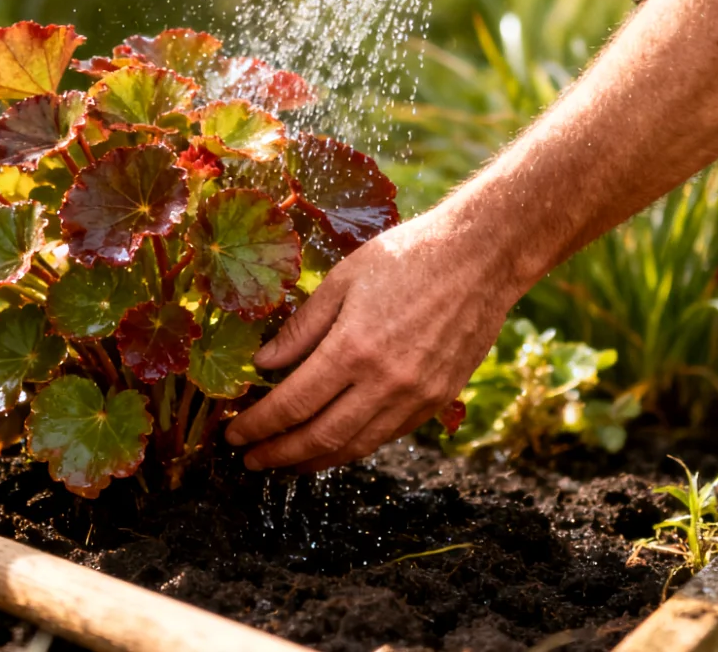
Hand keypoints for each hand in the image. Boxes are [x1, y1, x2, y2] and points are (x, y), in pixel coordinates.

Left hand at [223, 205, 524, 471]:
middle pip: (320, 437)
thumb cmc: (408, 255)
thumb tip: (264, 364)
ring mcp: (416, 397)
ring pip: (356, 447)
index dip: (259, 426)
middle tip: (251, 461)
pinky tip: (334, 443)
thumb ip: (302, 327)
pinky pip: (388, 436)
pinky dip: (354, 447)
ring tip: (286, 463)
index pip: (292, 404)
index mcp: (353, 348)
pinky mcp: (438, 400)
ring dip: (315, 460)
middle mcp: (385, 382)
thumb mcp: (344, 278)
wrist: (483, 256)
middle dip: (278, 454)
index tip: (234, 435)